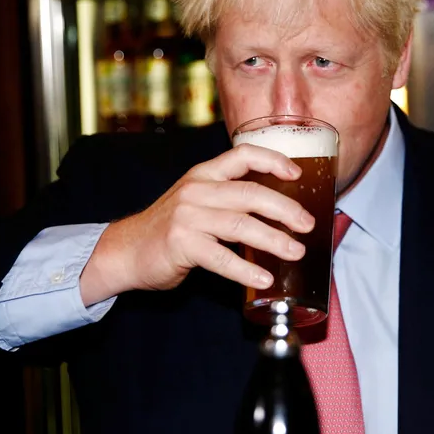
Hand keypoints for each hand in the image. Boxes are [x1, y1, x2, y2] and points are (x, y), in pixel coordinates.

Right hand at [79, 144, 314, 305]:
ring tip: (295, 252)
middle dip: (286, 209)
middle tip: (308, 224)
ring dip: (274, 240)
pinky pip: (222, 258)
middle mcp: (197, 190)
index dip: (273, 160)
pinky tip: (263, 279)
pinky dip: (246, 270)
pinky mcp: (181, 244)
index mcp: (203, 174)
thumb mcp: (196, 201)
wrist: (126, 251)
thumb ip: (228, 199)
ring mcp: (187, 216)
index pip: (242, 155)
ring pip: (241, 224)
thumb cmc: (169, 229)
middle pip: (251, 193)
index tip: (297, 173)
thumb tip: (277, 213)